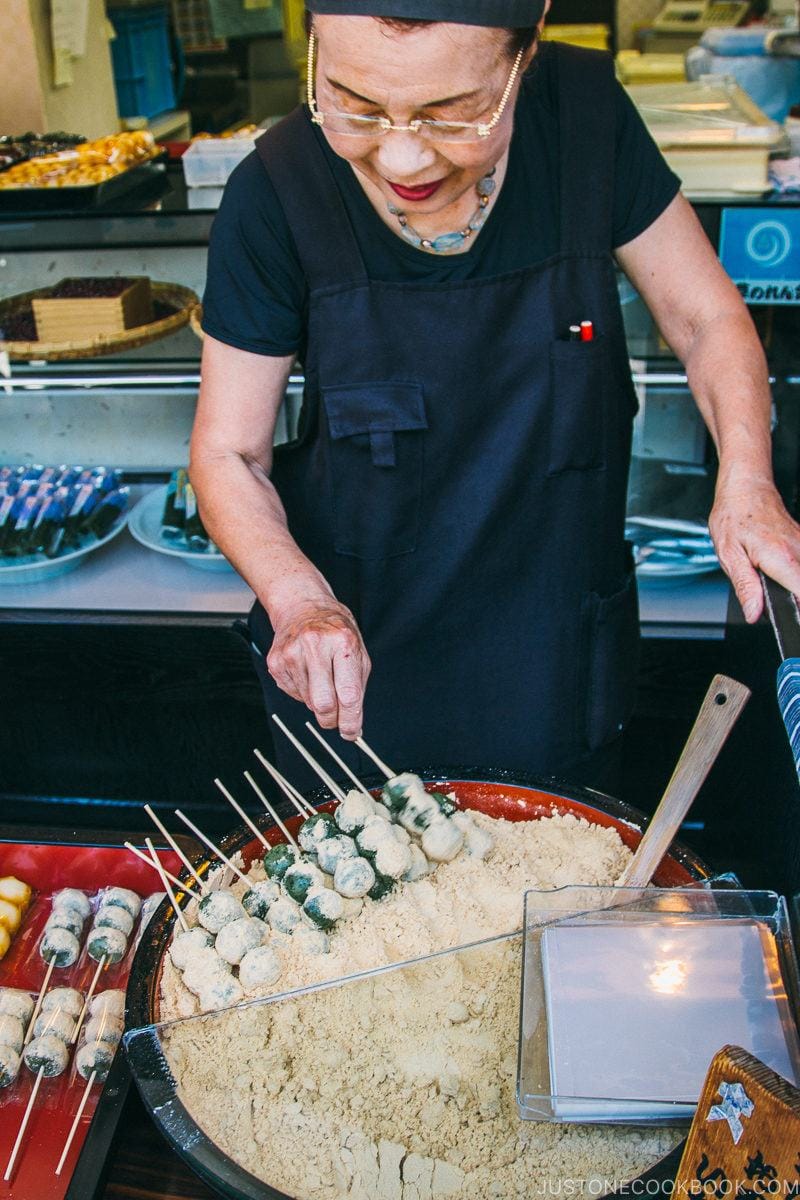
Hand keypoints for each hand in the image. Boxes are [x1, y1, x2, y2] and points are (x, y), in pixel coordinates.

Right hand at [266, 600, 370, 737]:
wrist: (303, 606)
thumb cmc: (335, 630)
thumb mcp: (358, 652)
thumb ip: (357, 687)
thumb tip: (353, 722)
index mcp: (343, 642)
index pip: (348, 694)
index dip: (351, 720)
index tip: (351, 733)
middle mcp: (316, 646)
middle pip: (323, 704)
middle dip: (331, 719)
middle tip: (336, 719)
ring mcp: (292, 653)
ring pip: (308, 702)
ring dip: (317, 701)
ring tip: (321, 678)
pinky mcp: (276, 661)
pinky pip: (292, 694)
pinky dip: (303, 692)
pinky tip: (307, 672)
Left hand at [709, 479, 799, 622]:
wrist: (746, 488)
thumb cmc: (734, 515)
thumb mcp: (729, 554)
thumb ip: (745, 586)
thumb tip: (754, 613)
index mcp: (781, 558)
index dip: (796, 612)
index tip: (786, 618)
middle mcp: (798, 552)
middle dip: (790, 601)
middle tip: (767, 595)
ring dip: (790, 587)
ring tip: (767, 576)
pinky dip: (791, 574)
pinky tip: (775, 569)